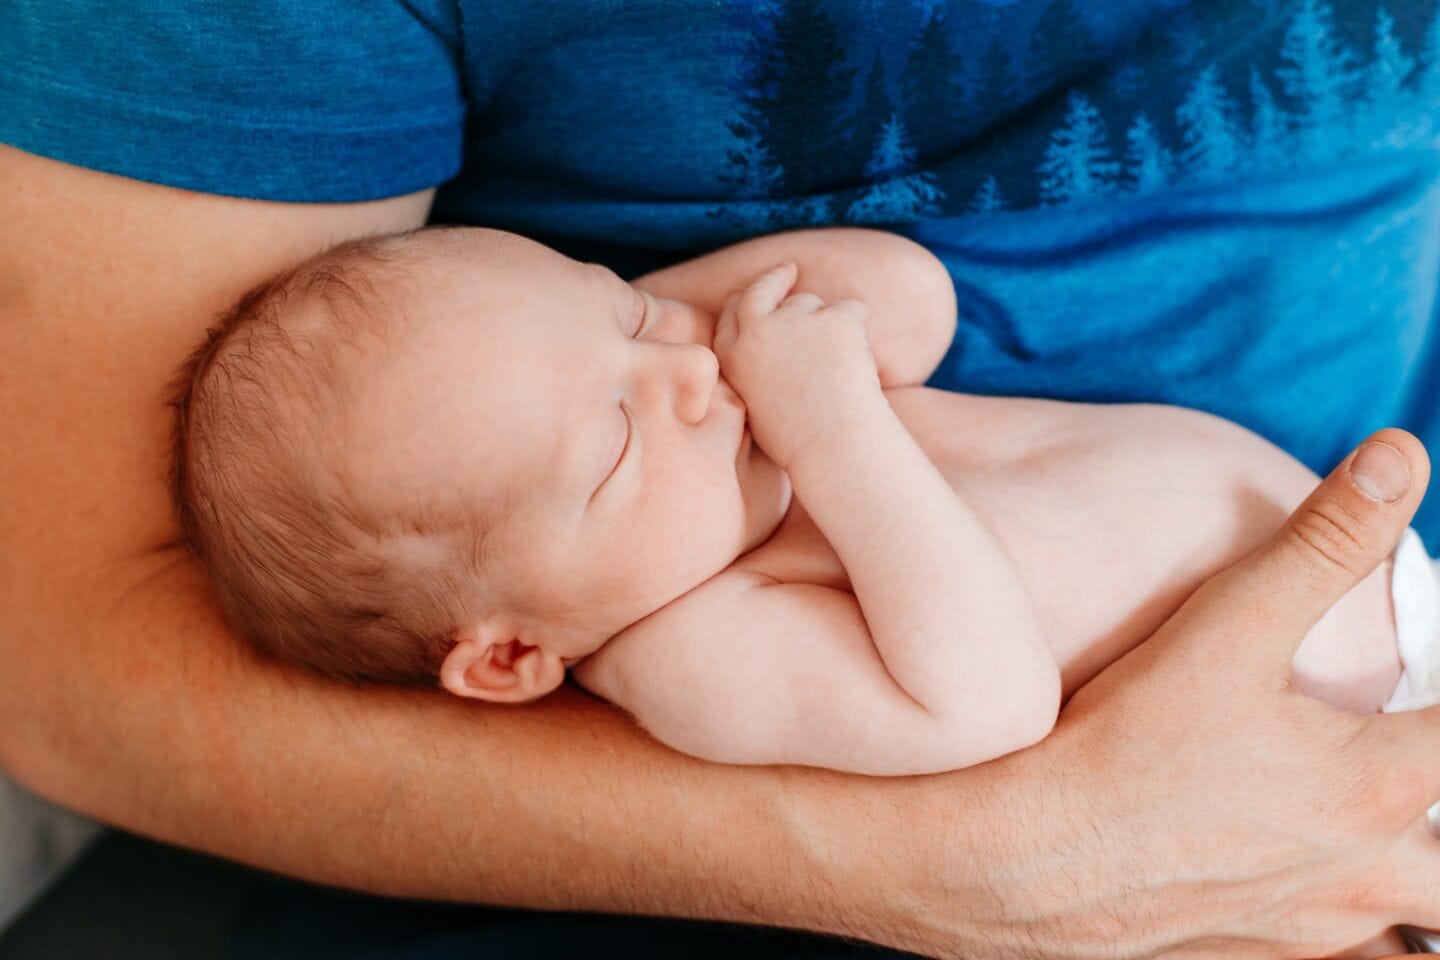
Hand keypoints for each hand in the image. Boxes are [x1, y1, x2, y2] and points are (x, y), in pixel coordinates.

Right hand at [712, 262, 881, 469]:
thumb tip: (768, 356)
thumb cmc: (800, 442)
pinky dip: (858, 328)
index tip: (752, 293)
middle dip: (773, 277)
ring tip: (837, 367)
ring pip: (811, 303)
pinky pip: (851, 310)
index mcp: (733, 359)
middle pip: (761, 290)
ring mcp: (794, 320)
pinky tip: (859, 362)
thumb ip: (754, 374)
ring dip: (824, 322)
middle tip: (789, 270)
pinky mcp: (833, 319)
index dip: (742, 301)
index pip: (730, 316)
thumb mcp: (757, 409)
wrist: (834, 448)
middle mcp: (757, 332)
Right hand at [846, 429, 1439, 959]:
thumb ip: (1326, 540)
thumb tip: (1403, 453)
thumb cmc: (1124, 744)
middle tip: (1409, 754)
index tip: (1432, 675)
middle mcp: (1372, 872)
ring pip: (1422, 929)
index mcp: (1385, 783)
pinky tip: (1312, 891)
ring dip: (1419, 880)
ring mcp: (1318, 931)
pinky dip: (1364, 932)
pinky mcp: (1262, 959)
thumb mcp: (1227, 624)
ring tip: (1391, 837)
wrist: (1017, 861)